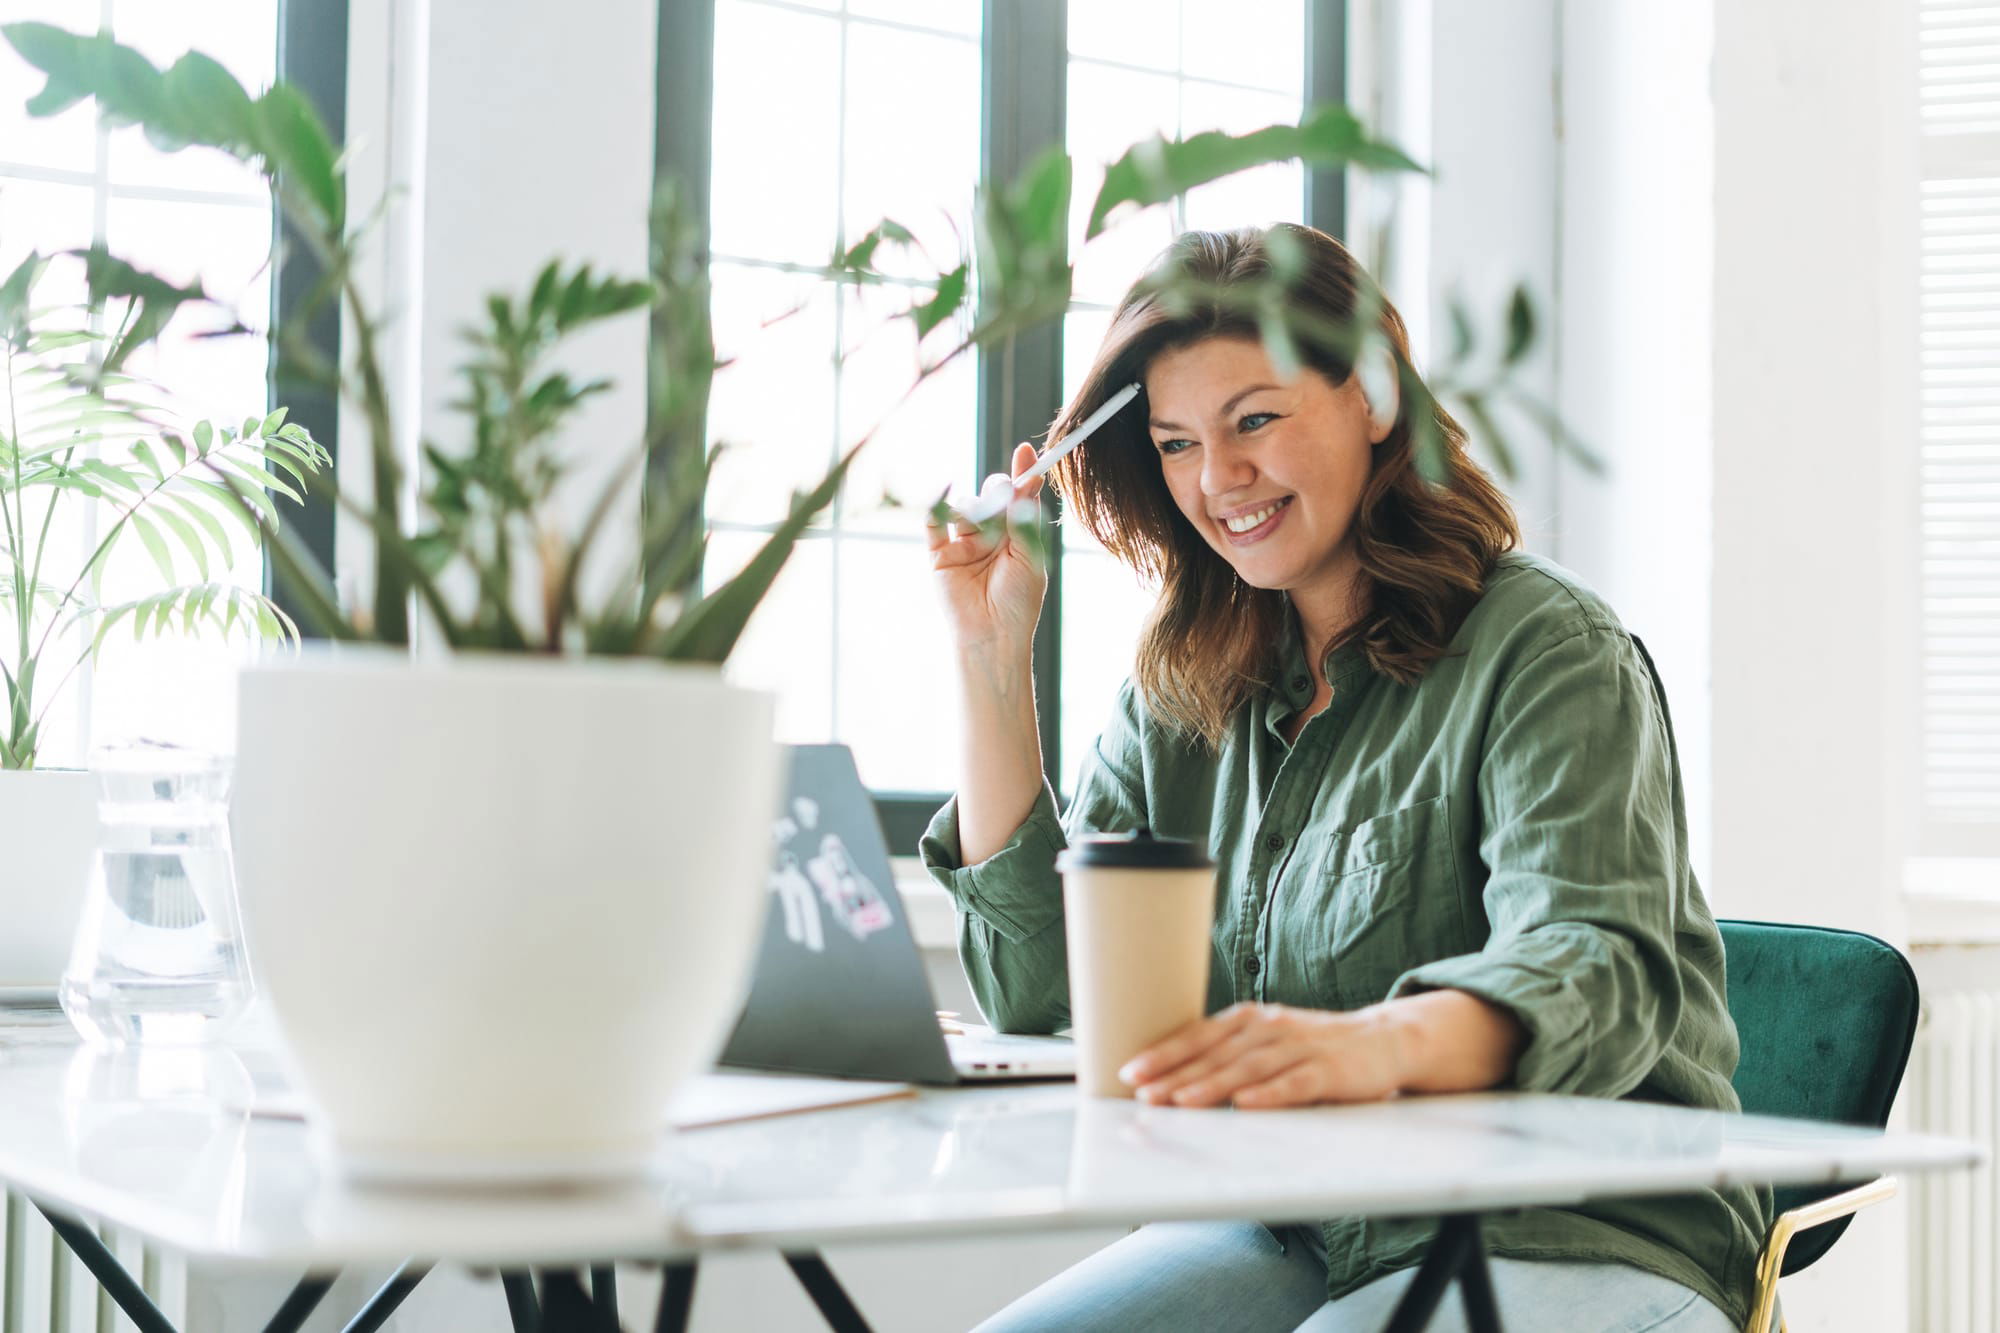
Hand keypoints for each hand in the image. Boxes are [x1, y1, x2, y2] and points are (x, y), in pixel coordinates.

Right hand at [927, 441, 1046, 654]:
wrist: (992, 636)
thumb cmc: (1018, 601)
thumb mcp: (1029, 555)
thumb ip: (1025, 517)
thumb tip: (1028, 479)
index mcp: (1016, 536)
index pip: (1018, 498)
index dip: (1023, 474)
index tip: (1028, 453)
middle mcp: (990, 537)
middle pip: (990, 496)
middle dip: (997, 492)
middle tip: (1003, 499)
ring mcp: (963, 544)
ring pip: (966, 507)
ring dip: (975, 509)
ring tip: (982, 528)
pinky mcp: (940, 555)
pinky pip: (934, 524)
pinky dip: (937, 506)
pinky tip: (945, 495)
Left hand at [1117, 1002, 1406, 1109]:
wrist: (1384, 1039)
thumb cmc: (1313, 1046)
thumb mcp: (1267, 1042)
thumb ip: (1229, 1054)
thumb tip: (1173, 1081)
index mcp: (1248, 1020)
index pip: (1198, 1035)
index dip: (1164, 1053)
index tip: (1131, 1071)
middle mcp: (1269, 1027)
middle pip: (1216, 1052)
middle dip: (1177, 1073)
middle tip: (1143, 1091)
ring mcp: (1300, 1046)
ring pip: (1249, 1067)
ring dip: (1212, 1084)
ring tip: (1181, 1101)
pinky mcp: (1329, 1070)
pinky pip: (1296, 1083)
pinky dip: (1270, 1094)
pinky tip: (1246, 1105)